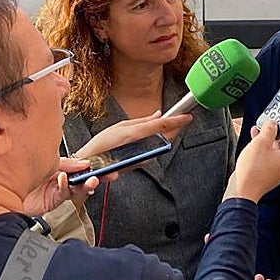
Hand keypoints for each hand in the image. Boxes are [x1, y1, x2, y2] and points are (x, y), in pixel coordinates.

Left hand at [23, 156, 101, 216]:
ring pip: (76, 188)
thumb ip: (68, 163)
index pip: (82, 167)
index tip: (105, 167)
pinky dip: (64, 185)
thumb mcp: (50, 162)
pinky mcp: (53, 200)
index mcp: (62, 168)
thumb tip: (84, 163)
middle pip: (83, 178)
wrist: (6, 189)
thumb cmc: (23, 173)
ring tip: (92, 180)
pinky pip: (62, 193)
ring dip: (86, 184)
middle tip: (108, 176)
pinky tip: (63, 179)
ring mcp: (58, 190)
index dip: (94, 167)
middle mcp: (61, 179)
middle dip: (96, 177)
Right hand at [74, 110, 192, 158]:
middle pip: (167, 136)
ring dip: (169, 134)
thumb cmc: (102, 144)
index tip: (188, 115)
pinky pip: (155, 151)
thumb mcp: (120, 126)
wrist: (92, 165)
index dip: (177, 120)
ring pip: (162, 144)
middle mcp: (142, 147)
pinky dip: (159, 142)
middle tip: (182, 117)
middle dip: (176, 127)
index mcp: (136, 134)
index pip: (162, 126)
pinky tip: (159, 137)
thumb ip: (142, 121)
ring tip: (173, 124)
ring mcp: (143, 157)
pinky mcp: (141, 164)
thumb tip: (157, 114)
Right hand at [224, 116, 279, 202]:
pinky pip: (271, 153)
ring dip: (274, 135)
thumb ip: (269, 129)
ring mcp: (279, 168)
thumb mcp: (261, 143)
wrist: (241, 190)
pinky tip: (257, 134)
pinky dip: (266, 143)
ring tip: (268, 124)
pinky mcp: (269, 170)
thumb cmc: (253, 172)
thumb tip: (272, 124)